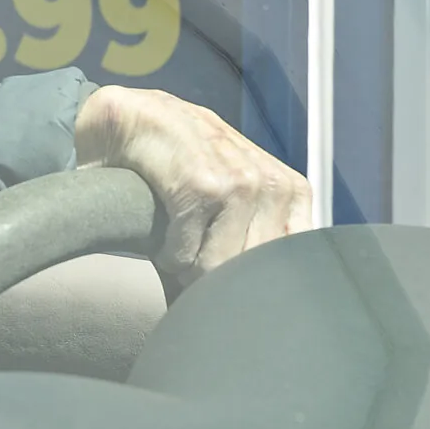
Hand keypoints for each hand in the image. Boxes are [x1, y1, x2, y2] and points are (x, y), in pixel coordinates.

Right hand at [73, 85, 312, 295]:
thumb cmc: (185, 165)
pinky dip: (167, 252)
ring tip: (179, 236)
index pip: (291, 262)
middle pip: (252, 273)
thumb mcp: (235, 196)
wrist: (138, 121)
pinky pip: (185, 256)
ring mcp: (241, 184)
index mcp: (289, 193)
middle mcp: (272, 187)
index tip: (235, 289)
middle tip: (195, 253)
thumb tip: (256, 307)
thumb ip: (253, 240)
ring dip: (188, 265)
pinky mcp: (203, 188)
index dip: (258, 285)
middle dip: (217, 279)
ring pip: (217, 269)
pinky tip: (164, 225)